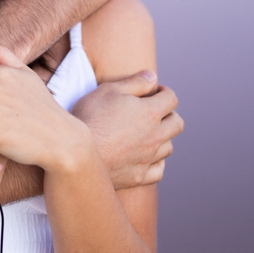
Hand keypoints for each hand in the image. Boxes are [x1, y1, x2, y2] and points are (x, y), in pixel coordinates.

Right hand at [71, 71, 183, 188]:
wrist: (77, 151)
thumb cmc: (91, 116)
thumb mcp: (109, 90)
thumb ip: (136, 82)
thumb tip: (153, 76)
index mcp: (150, 113)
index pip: (171, 99)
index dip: (164, 92)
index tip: (153, 92)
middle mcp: (155, 136)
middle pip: (177, 124)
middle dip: (169, 114)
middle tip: (153, 111)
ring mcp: (148, 158)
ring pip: (169, 147)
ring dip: (163, 137)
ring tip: (148, 132)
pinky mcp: (139, 176)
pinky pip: (159, 170)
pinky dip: (156, 162)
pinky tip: (146, 156)